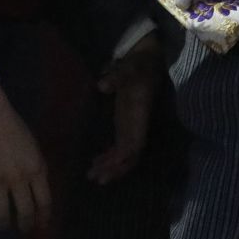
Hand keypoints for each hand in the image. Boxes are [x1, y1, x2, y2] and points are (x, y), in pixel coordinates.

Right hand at [0, 82, 52, 231]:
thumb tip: (37, 190)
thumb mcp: (33, 146)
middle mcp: (19, 179)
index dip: (43, 218)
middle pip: (25, 212)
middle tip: (20, 230)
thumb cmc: (12, 125)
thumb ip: (36, 168)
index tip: (40, 225)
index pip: (44, 202)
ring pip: (2, 215)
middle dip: (24, 226)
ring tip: (0, 226)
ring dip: (2, 225)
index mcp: (36, 169)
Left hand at [87, 32, 162, 184]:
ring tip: (92, 175)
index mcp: (139, 116)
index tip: (108, 168)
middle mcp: (137, 126)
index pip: (134, 144)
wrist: (147, 60)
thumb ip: (116, 76)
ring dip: (110, 166)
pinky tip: (96, 161)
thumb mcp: (128, 68)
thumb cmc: (137, 65)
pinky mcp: (125, 124)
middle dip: (114, 169)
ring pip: (124, 154)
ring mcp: (131, 126)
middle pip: (129, 156)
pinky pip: (119, 147)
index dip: (122, 158)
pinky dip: (109, 157)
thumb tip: (102, 85)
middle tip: (95, 179)